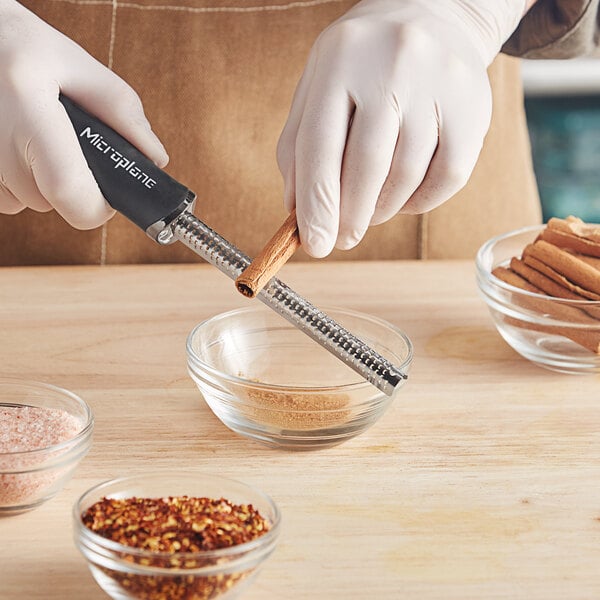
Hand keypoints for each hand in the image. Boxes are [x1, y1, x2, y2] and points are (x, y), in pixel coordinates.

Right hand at [0, 1, 167, 227]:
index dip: (94, 208)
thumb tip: (154, 158)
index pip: (68, 188)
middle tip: (65, 147)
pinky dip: (16, 182)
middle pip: (51, 202)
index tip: (105, 200)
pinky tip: (16, 148)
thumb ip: (121, 111)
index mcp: (29, 102)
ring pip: (26, 203)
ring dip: (40, 184)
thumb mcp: (77, 64)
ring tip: (35, 139)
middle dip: (71, 187)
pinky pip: (4, 198)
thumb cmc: (23, 48)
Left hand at [277, 0, 526, 256]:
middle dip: (350, 216)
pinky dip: (420, 201)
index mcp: (339, 60)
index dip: (316, 205)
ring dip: (383, 209)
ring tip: (370, 211)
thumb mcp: (317, 90)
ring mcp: (439, 82)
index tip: (314, 246)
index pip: (320, 146)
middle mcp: (392, 64)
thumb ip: (299, 149)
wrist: (432, 15)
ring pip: (407, 175)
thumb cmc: (361, 67)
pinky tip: (403, 196)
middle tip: (342, 240)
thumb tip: (298, 213)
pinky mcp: (474, 105)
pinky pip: (448, 177)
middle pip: (367, 165)